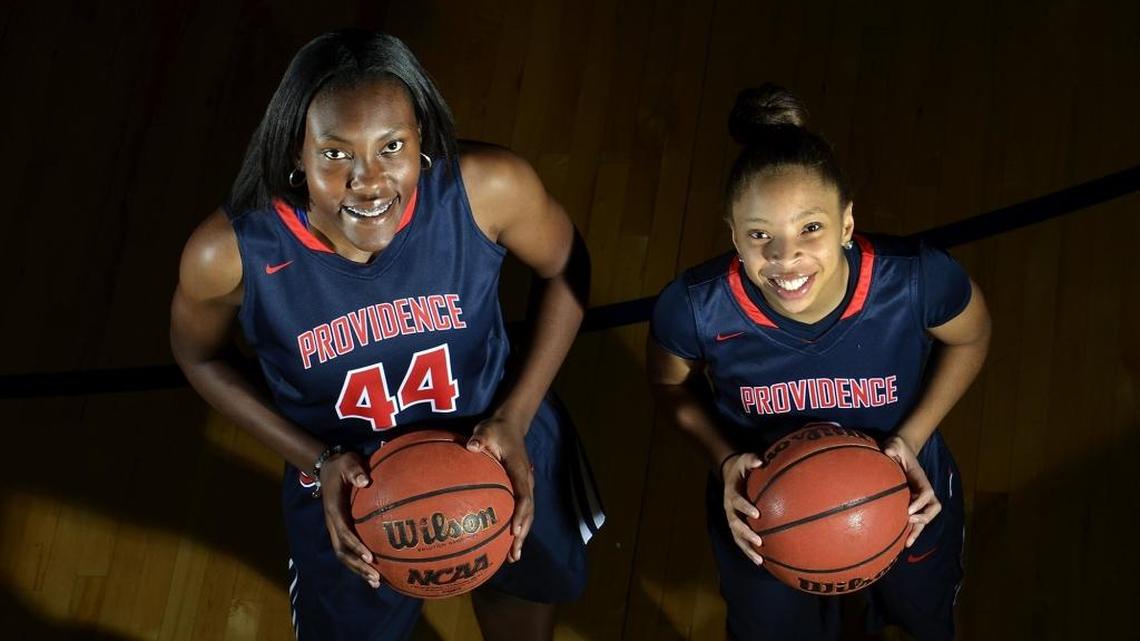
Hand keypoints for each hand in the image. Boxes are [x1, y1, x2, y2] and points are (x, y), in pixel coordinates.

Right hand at [318, 451, 381, 587]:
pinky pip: (348, 550)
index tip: (369, 556)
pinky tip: (374, 572)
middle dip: (357, 565)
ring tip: (376, 581)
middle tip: (375, 576)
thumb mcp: (347, 462)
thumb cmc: (342, 465)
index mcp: (334, 509)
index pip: (343, 531)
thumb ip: (355, 471)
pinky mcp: (341, 529)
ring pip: (343, 554)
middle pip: (342, 550)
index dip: (355, 545)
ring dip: (358, 569)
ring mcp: (335, 528)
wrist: (327, 467)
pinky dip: (358, 562)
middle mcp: (332, 522)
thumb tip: (365, 481)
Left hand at [467, 416, 532, 562]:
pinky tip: (506, 542)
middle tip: (514, 553)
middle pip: (528, 512)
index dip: (520, 514)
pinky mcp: (519, 488)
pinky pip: (520, 510)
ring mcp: (524, 486)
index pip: (524, 496)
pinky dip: (516, 527)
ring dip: (521, 535)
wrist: (510, 425)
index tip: (514, 530)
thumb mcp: (486, 430)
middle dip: (522, 533)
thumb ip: (480, 439)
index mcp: (520, 471)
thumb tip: (470, 446)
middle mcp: (526, 482)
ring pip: (527, 515)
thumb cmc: (497, 430)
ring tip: (513, 557)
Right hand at [721, 452, 764, 564]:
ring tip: (760, 560)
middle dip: (746, 534)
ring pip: (738, 537)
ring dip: (748, 549)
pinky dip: (751, 552)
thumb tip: (761, 460)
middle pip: (735, 524)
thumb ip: (751, 459)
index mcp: (731, 494)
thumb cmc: (741, 469)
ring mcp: (732, 520)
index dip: (745, 508)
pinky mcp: (736, 527)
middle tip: (759, 541)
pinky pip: (742, 542)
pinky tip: (763, 562)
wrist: (730, 476)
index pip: (737, 502)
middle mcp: (729, 509)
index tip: (757, 514)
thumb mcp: (744, 460)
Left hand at [882, 435, 940, 546]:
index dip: (920, 502)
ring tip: (907, 543)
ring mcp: (918, 499)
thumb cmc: (896, 448)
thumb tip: (888, 451)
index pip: (927, 493)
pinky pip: (915, 520)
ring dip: (918, 530)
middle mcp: (923, 491)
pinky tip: (901, 542)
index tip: (908, 510)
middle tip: (908, 522)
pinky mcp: (911, 504)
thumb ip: (893, 447)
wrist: (899, 451)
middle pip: (932, 509)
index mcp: (920, 479)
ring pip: (925, 518)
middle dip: (923, 518)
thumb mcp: (894, 444)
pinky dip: (910, 531)